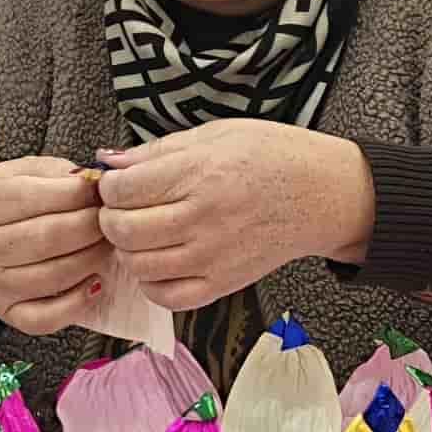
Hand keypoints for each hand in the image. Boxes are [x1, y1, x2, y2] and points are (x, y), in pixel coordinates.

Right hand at [0, 155, 111, 333]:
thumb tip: (94, 180)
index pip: (36, 196)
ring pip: (55, 275)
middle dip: (92, 224)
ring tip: (105, 243)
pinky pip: (46, 318)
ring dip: (92, 258)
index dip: (78, 192)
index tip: (102, 188)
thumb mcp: (10, 175)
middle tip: (111, 217)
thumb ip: (52, 173)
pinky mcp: (7, 313)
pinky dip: (77, 302)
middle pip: (50, 237)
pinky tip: (93, 282)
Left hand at [94, 121, 373, 312]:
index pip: (122, 189)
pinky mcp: (223, 283)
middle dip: (111, 217)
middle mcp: (203, 217)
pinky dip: (152, 283)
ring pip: (138, 265)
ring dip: (129, 249)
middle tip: (124, 208)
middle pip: (123, 230)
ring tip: (143, 233)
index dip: (109, 185)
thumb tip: (109, 161)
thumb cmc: (273, 156)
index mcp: (199, 173)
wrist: (322, 194)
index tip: (118, 182)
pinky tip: (160, 262)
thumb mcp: (215, 134)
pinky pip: (167, 296)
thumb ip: (158, 151)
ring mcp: (212, 256)